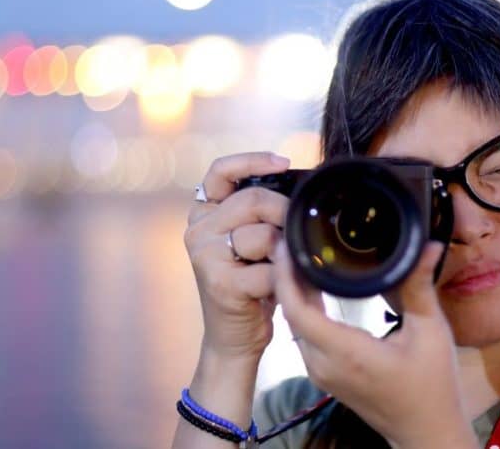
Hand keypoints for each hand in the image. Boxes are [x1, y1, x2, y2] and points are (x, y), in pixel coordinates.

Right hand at [184, 151, 290, 361]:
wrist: (234, 339)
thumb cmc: (252, 286)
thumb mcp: (254, 242)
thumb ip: (263, 214)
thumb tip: (301, 189)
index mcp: (203, 214)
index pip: (219, 171)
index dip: (252, 160)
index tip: (284, 162)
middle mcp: (198, 230)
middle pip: (254, 200)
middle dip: (286, 213)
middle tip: (299, 231)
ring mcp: (205, 256)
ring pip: (263, 234)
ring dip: (286, 251)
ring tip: (288, 266)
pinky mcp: (220, 283)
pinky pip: (269, 268)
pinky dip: (285, 278)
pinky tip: (284, 288)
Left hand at [272, 240, 477, 448]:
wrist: (425, 432)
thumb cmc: (432, 385)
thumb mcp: (431, 332)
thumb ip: (419, 287)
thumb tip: (430, 245)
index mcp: (346, 352)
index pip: (297, 310)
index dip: (286, 276)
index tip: (287, 245)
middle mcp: (323, 364)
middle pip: (290, 315)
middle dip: (287, 277)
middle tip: (294, 242)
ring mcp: (320, 373)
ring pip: (294, 327)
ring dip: (293, 294)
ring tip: (302, 258)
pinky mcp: (323, 376)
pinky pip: (303, 337)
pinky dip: (303, 311)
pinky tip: (313, 287)